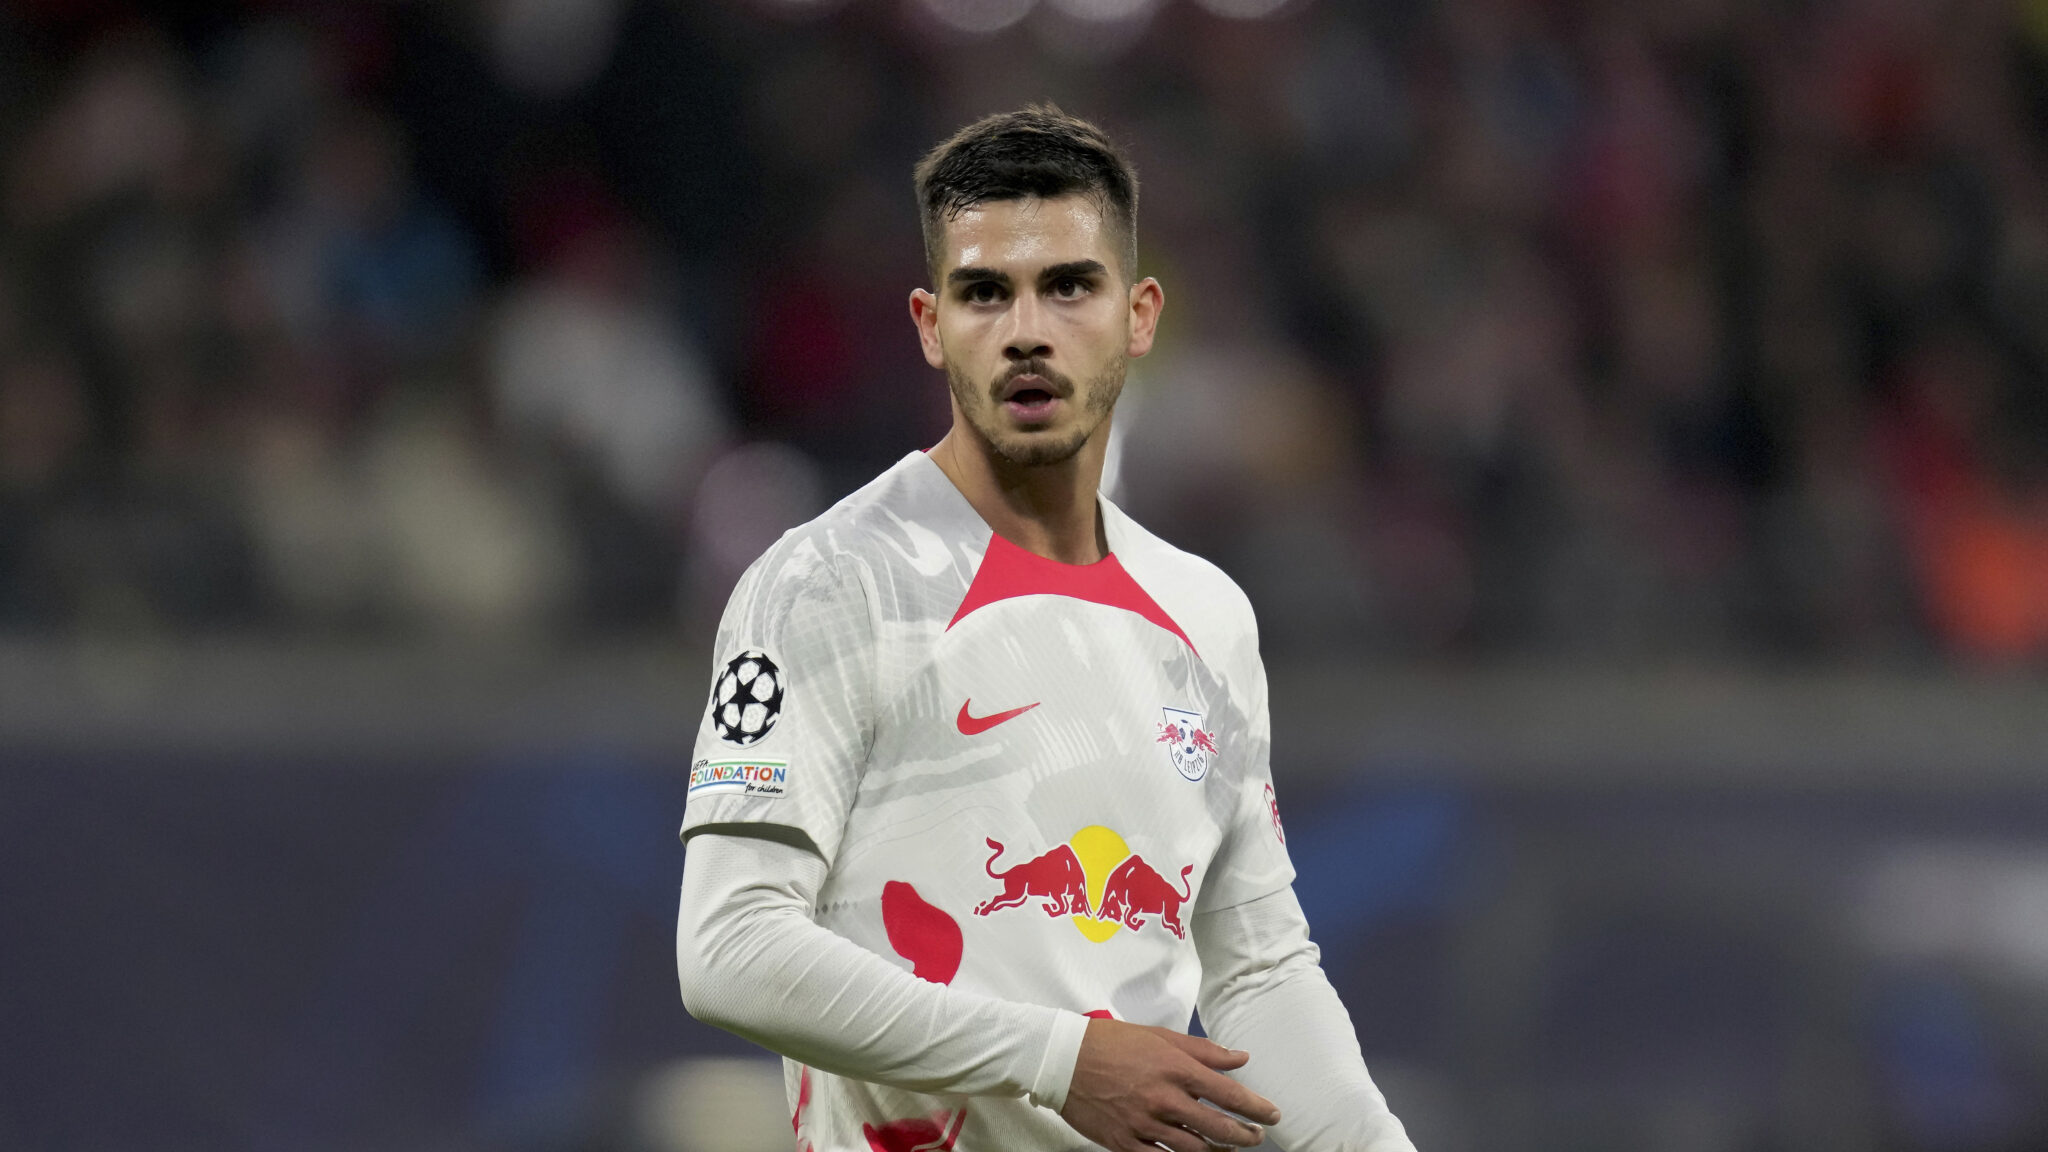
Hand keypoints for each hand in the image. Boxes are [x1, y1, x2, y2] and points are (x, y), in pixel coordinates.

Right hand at [1059, 1018, 1281, 1150]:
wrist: (1063, 1060)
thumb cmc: (1111, 1043)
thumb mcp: (1160, 1037)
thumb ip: (1203, 1050)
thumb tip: (1239, 1058)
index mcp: (1175, 1069)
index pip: (1229, 1095)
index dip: (1257, 1108)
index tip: (1272, 1114)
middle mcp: (1164, 1099)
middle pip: (1218, 1128)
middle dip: (1245, 1136)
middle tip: (1257, 1137)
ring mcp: (1145, 1124)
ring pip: (1194, 1150)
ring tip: (1230, 1149)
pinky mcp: (1126, 1143)